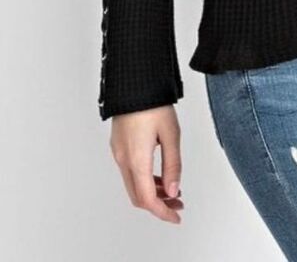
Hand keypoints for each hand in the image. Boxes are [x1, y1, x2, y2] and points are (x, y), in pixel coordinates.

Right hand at [109, 105, 184, 223]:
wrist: (134, 80)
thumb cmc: (153, 102)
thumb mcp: (171, 134)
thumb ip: (172, 165)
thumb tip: (172, 190)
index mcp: (136, 158)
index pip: (147, 199)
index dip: (162, 212)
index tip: (176, 216)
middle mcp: (123, 159)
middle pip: (138, 196)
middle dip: (158, 205)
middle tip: (178, 204)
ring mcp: (118, 152)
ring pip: (133, 185)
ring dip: (152, 192)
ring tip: (173, 190)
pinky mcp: (118, 145)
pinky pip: (130, 172)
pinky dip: (145, 180)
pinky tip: (159, 176)